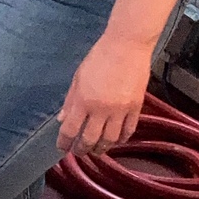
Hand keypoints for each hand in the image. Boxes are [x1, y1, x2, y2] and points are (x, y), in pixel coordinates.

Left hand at [57, 33, 150, 156]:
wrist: (127, 46)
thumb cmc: (99, 58)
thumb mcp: (78, 77)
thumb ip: (69, 100)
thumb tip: (61, 119)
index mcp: (84, 100)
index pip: (70, 129)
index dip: (64, 142)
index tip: (62, 147)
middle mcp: (101, 109)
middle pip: (90, 139)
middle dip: (82, 149)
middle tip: (79, 152)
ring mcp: (121, 109)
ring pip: (110, 139)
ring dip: (102, 148)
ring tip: (97, 150)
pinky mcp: (136, 107)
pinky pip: (129, 130)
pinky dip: (121, 139)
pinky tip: (115, 141)